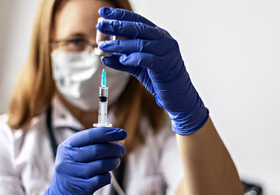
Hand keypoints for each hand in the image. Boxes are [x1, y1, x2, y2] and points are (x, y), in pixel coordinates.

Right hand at [42, 127, 125, 194]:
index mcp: (67, 146)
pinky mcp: (81, 188)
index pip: (91, 135)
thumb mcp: (76, 153)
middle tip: (122, 150)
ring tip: (116, 162)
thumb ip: (92, 144)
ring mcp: (73, 175)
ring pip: (102, 164)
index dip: (109, 133)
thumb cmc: (76, 169)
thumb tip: (116, 136)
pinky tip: (105, 175)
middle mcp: (67, 159)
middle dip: (114, 149)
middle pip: (98, 150)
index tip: (122, 133)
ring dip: (113, 162)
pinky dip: (107, 176)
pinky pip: (102, 179)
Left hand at [96, 8, 208, 134]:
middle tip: (100, 24)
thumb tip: (105, 57)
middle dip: (117, 25)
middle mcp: (165, 40)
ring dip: (119, 45)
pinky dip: (132, 58)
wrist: (179, 97)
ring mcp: (167, 52)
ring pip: (140, 43)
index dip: (120, 15)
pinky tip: (122, 59)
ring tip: (104, 47)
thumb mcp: (139, 69)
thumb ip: (124, 62)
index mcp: (159, 36)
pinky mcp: (166, 66)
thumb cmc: (160, 80)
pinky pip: (146, 59)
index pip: (138, 20)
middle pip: (138, 28)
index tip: (103, 12)